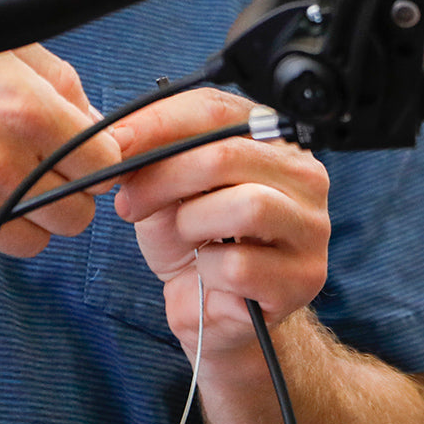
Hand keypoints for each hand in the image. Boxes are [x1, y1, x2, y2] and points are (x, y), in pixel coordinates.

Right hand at [0, 44, 120, 258]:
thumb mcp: (9, 48)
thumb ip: (63, 87)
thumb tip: (97, 125)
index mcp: (24, 112)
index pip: (105, 166)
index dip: (101, 161)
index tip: (88, 157)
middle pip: (77, 214)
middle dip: (69, 193)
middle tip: (46, 172)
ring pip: (34, 242)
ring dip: (28, 218)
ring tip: (2, 181)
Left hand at [110, 89, 330, 360]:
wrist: (214, 313)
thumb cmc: (196, 243)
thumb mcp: (165, 189)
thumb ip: (151, 156)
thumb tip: (116, 138)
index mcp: (272, 138)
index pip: (216, 109)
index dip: (158, 123)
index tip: (111, 142)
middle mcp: (304, 174)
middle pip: (228, 155)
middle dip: (164, 177)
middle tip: (130, 203)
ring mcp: (312, 225)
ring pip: (247, 206)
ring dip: (194, 224)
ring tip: (184, 238)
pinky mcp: (305, 276)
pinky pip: (242, 265)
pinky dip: (209, 271)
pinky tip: (208, 274)